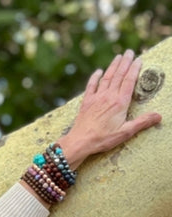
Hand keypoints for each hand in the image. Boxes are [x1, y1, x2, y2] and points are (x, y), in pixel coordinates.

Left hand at [58, 49, 161, 169]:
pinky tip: (98, 71)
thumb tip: (158, 116)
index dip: (135, 69)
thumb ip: (142, 122)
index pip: (130, 80)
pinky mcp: (86, 102)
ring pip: (107, 78)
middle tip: (130, 52)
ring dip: (113, 66)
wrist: (80, 142)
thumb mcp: (125, 132)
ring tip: (118, 56)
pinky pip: (91, 86)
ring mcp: (96, 98)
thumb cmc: (102, 139)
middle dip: (125, 62)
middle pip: (119, 75)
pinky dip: (94, 77)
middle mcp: (109, 96)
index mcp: (120, 102)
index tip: (139, 59)